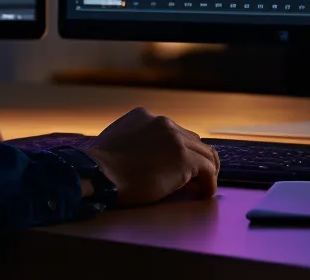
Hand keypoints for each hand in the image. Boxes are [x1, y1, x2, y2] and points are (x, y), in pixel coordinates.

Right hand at [85, 108, 219, 205]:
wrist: (100, 174)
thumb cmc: (100, 165)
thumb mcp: (114, 139)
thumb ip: (130, 140)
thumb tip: (138, 155)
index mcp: (144, 116)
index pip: (172, 130)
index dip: (177, 148)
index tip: (176, 164)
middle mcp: (163, 122)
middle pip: (191, 139)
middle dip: (194, 157)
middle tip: (195, 176)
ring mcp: (175, 139)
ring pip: (204, 153)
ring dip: (207, 169)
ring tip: (204, 185)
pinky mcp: (184, 159)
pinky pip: (208, 170)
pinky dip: (209, 182)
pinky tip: (204, 194)